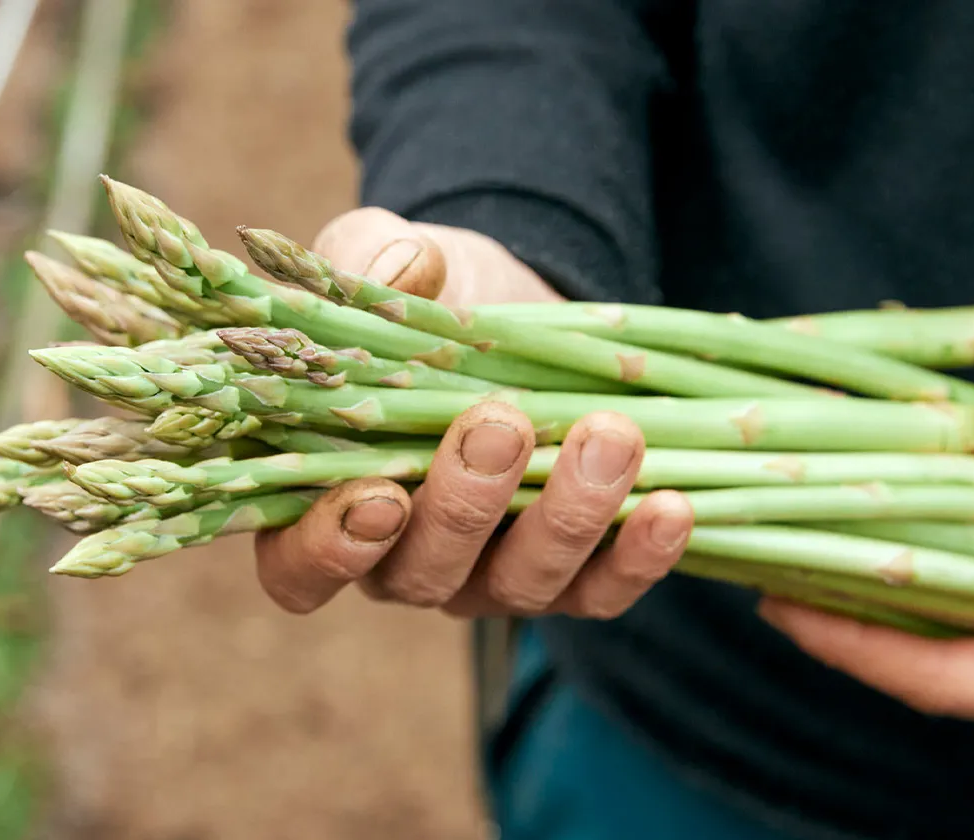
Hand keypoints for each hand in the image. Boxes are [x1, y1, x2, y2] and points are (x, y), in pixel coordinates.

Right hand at [252, 208, 693, 617]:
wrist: (522, 305)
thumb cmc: (432, 295)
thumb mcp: (395, 258)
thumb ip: (372, 259)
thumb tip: (403, 269)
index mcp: (328, 499)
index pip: (301, 566)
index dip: (329, 550)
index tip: (378, 494)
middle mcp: (405, 558)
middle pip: (422, 575)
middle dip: (464, 505)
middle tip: (500, 422)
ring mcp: (492, 577)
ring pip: (522, 585)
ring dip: (566, 517)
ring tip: (609, 434)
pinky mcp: (575, 575)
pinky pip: (603, 592)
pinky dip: (639, 557)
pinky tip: (672, 504)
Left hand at [761, 367, 973, 766]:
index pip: (943, 679)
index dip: (850, 640)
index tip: (770, 598)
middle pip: (933, 670)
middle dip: (846, 617)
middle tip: (761, 559)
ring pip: (958, 651)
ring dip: (883, 601)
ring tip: (802, 545)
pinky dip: (936, 588)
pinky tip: (892, 539)